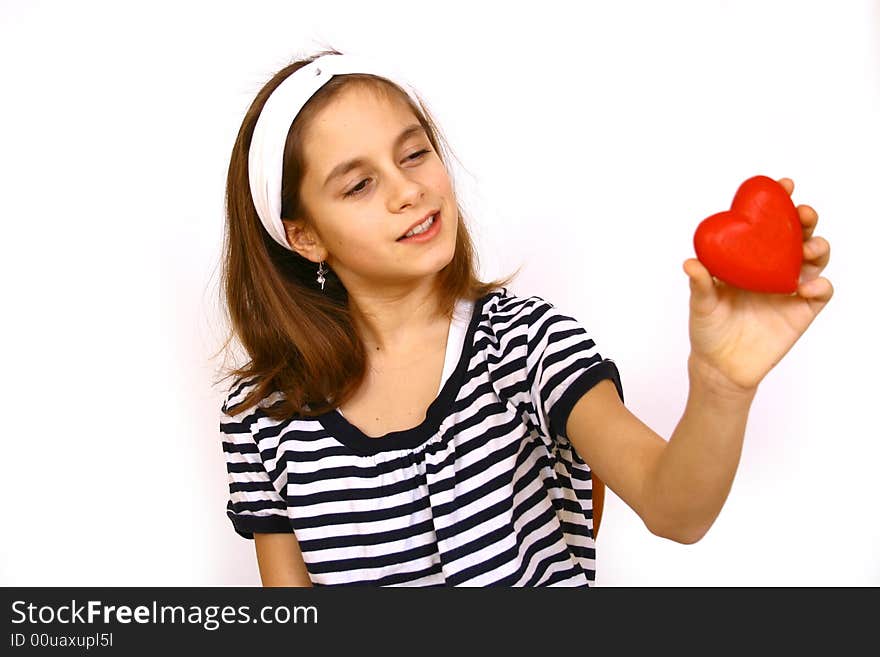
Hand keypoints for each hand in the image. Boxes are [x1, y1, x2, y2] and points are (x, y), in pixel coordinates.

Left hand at [682, 177, 833, 395]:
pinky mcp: (803, 311)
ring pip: (815, 259)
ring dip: (818, 247)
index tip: (783, 186)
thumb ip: (700, 284)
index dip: (778, 202)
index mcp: (749, 259)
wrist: (721, 367)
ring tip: (808, 249)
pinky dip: (820, 284)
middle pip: (797, 235)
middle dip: (805, 218)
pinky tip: (807, 285)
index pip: (767, 224)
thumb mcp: (701, 305)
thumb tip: (691, 263)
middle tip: (803, 213)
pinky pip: (821, 291)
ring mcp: (790, 288)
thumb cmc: (708, 330)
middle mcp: (773, 268)